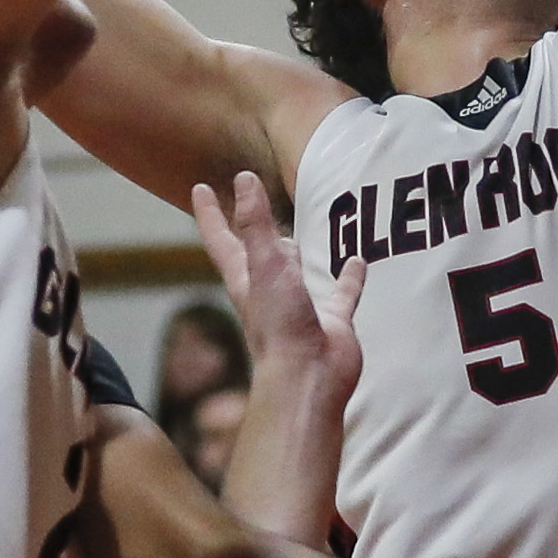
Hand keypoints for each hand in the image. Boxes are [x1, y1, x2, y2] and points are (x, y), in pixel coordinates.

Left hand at [195, 169, 362, 411]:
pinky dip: (349, 276)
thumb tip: (243, 179)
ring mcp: (301, 304)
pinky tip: (358, 261)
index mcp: (246, 278)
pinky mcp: (332, 319)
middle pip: (259, 251)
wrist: (309, 378)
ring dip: (302, 252)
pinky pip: (342, 292)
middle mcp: (270, 289)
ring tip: (308, 229)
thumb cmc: (279, 326)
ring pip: (300, 269)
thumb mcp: (264, 266)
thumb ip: (256, 223)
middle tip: (254, 203)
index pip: (222, 238)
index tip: (200, 188)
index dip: (210, 213)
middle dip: (254, 229)